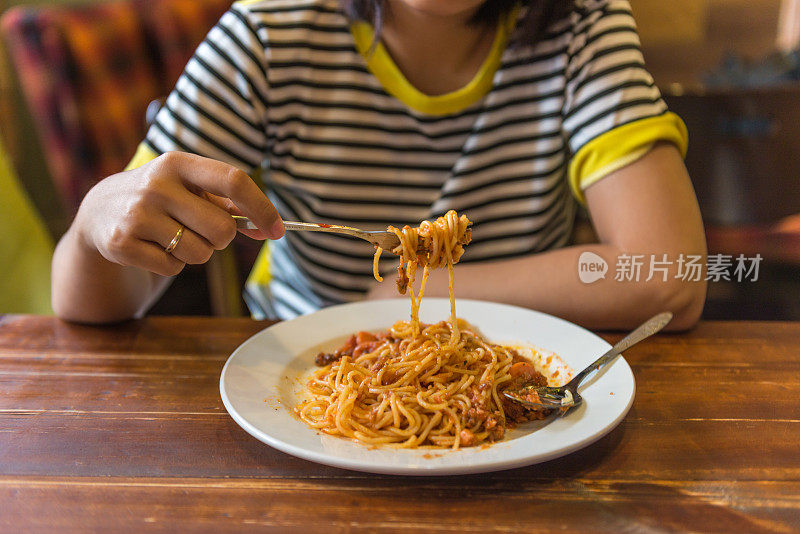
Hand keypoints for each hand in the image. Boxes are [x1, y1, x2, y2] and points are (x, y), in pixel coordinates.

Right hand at [73, 151, 283, 276]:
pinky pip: (173, 268)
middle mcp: (156, 184)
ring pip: (200, 253)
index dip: (262, 208)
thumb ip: (229, 204)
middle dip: (221, 239)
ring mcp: (137, 214)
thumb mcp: (190, 189)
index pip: (234, 181)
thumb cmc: (163, 199)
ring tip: (172, 237)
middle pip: (221, 229)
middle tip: (203, 232)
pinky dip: (172, 265)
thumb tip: (269, 227)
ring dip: (195, 253)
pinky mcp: (122, 243)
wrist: (99, 212)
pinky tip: (154, 248)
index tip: (277, 230)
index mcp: (179, 164)